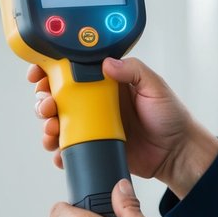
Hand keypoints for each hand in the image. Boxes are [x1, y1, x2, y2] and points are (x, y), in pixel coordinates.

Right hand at [30, 57, 217, 197]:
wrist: (177, 152)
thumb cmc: (170, 117)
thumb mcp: (155, 86)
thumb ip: (133, 71)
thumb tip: (107, 64)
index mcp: (107, 82)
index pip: (72, 70)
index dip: (51, 69)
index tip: (40, 73)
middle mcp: (95, 102)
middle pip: (57, 96)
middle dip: (44, 99)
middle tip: (48, 105)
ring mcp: (93, 125)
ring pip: (58, 122)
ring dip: (47, 124)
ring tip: (51, 129)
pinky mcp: (94, 146)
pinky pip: (69, 147)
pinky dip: (59, 150)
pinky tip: (59, 151)